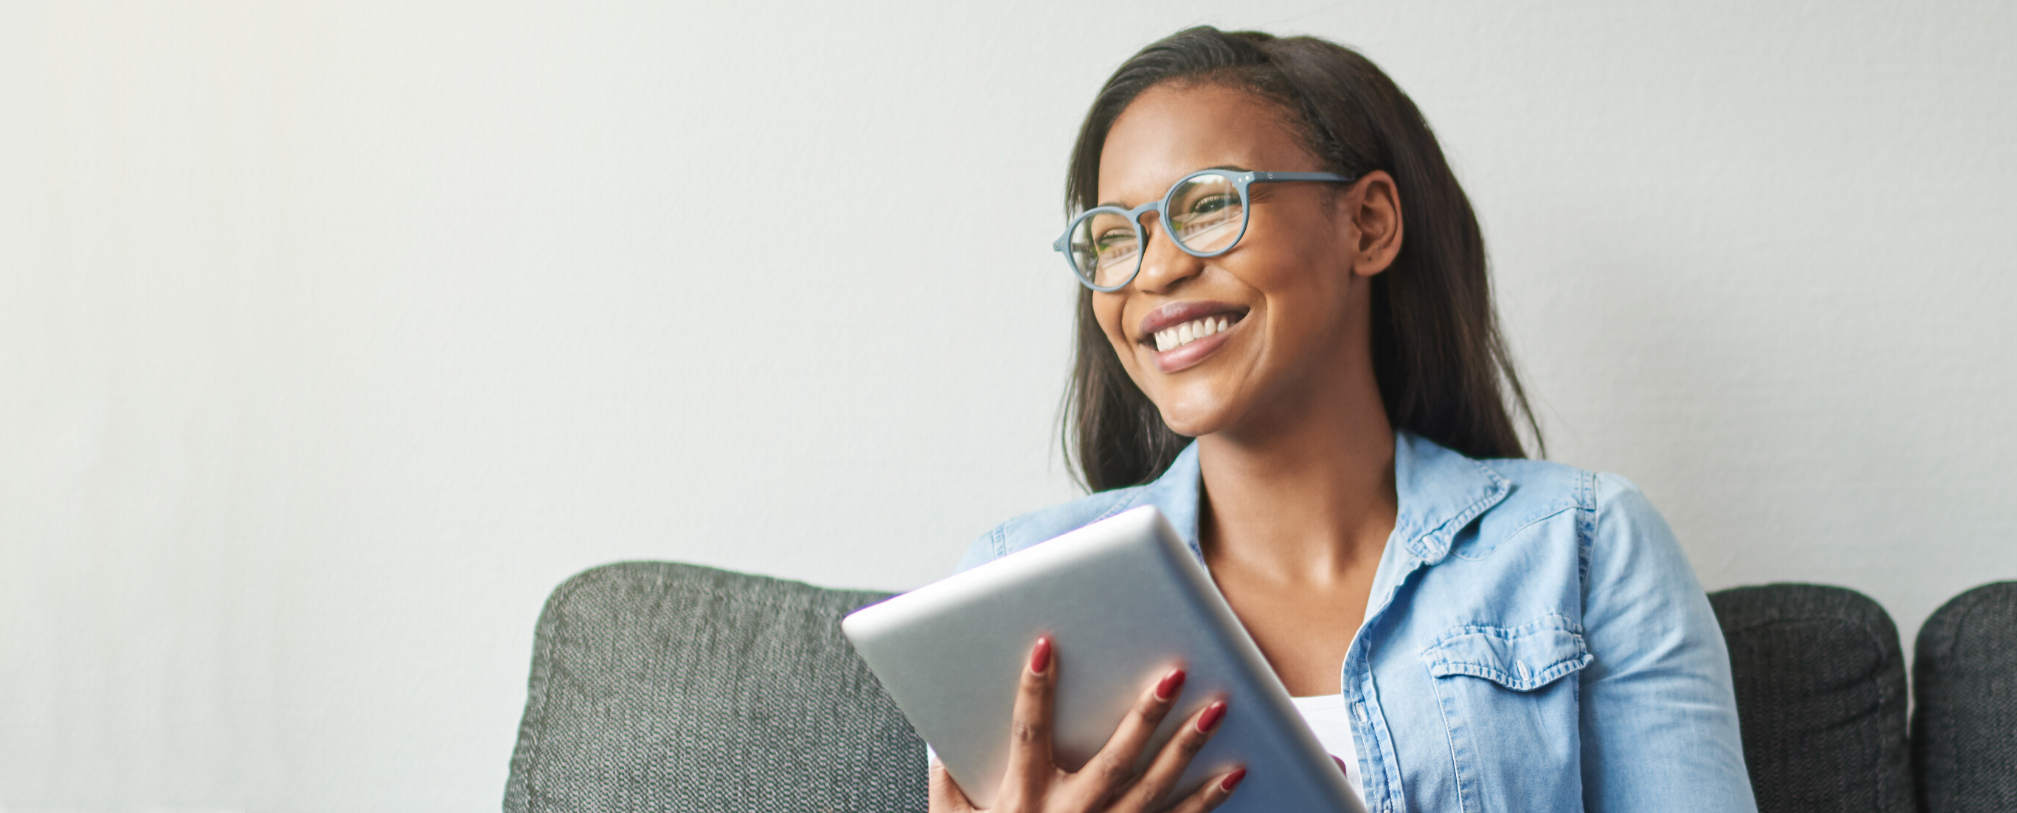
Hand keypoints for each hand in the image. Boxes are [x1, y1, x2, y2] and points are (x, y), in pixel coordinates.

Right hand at [928, 635, 1244, 811]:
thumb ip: (948, 784)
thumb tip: (944, 741)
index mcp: (1023, 798)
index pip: (1029, 732)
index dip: (1034, 689)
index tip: (1045, 647)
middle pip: (1113, 759)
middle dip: (1146, 716)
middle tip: (1173, 675)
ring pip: (1153, 787)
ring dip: (1187, 747)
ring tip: (1216, 708)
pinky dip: (1208, 798)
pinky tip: (1234, 770)